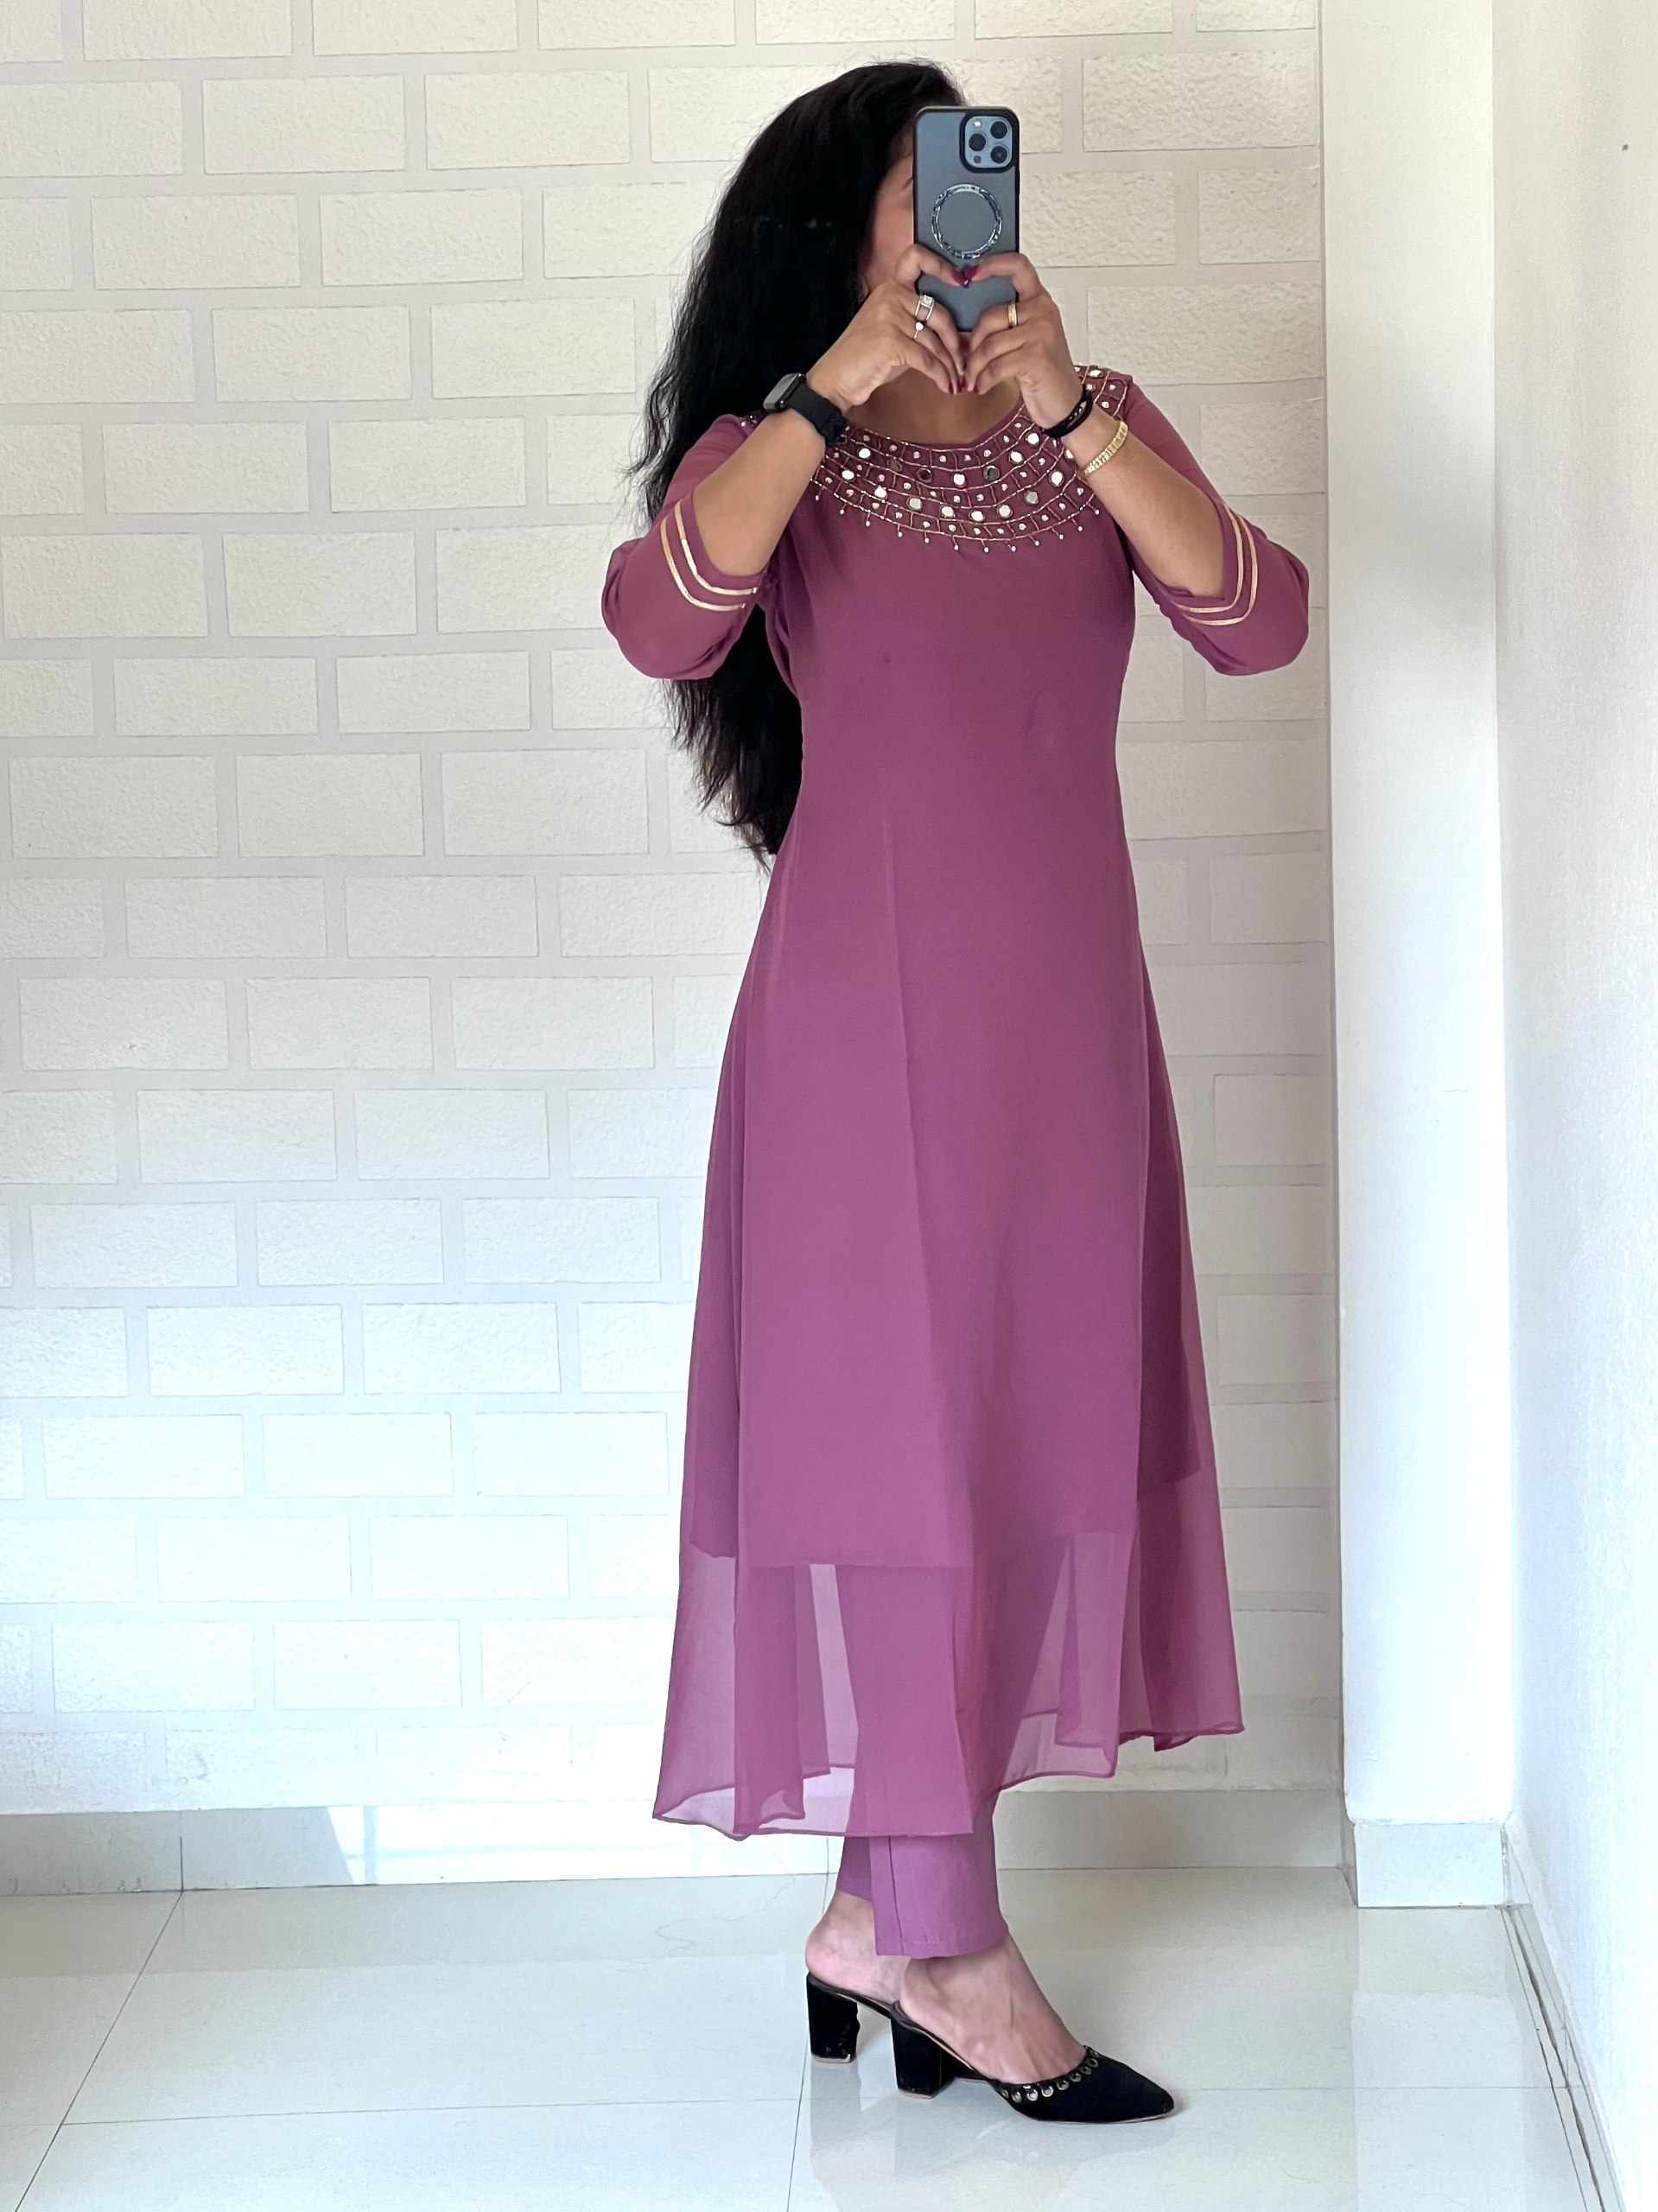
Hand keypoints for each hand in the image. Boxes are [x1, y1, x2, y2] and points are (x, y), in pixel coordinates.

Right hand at [809, 241, 968, 410]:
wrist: (838, 377)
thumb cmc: (866, 357)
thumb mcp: (892, 331)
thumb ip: (918, 325)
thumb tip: (954, 339)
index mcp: (891, 288)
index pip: (916, 259)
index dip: (940, 266)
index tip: (959, 280)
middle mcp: (891, 297)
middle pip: (940, 314)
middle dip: (956, 343)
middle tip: (963, 363)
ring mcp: (890, 317)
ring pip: (935, 342)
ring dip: (949, 366)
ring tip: (955, 382)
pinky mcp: (892, 341)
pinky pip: (927, 360)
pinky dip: (940, 376)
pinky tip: (945, 386)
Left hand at [957, 250, 1081, 428]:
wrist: (1065, 403)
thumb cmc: (1043, 373)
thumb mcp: (1027, 341)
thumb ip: (1004, 326)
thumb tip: (961, 328)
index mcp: (1040, 301)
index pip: (1018, 267)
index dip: (993, 265)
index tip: (971, 273)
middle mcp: (1042, 311)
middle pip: (989, 317)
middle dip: (971, 344)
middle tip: (965, 363)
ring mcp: (1041, 333)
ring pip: (989, 345)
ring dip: (974, 367)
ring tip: (972, 380)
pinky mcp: (1036, 357)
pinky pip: (995, 366)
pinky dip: (983, 380)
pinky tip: (981, 387)